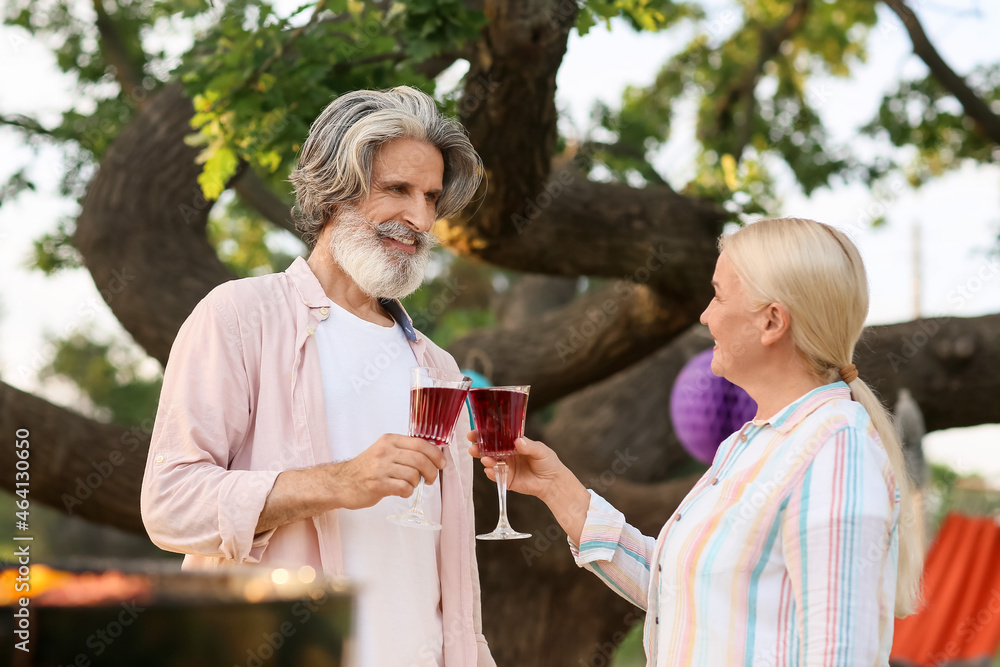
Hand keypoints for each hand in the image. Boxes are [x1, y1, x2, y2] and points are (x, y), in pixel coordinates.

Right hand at [331, 434, 445, 509]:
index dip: (436, 454)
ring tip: (409, 485)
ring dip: (417, 483)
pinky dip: (408, 492)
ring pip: (414, 475)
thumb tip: (432, 456)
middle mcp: (385, 451)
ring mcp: (380, 468)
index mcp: (389, 440)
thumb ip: (405, 451)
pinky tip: (401, 491)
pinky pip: (404, 488)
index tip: (441, 464)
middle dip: (432, 472)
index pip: (421, 443)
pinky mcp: (377, 484)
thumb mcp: (384, 451)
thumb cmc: (366, 468)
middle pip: (420, 460)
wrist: (341, 482)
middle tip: (431, 479)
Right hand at [466, 431, 566, 501]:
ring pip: (491, 462)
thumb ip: (529, 446)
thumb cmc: (548, 462)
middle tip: (473, 446)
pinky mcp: (507, 479)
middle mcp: (507, 454)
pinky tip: (490, 470)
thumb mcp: (540, 450)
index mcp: (513, 443)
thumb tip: (518, 442)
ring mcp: (506, 466)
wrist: (552, 482)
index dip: (486, 433)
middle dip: (479, 447)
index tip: (476, 432)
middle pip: (490, 449)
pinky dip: (491, 473)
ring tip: (485, 459)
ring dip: (485, 460)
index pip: (497, 436)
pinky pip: (496, 476)